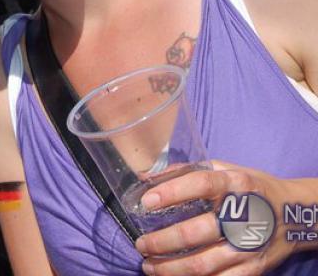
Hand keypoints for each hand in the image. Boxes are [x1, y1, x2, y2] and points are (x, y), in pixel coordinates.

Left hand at [135, 161, 297, 274]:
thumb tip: (145, 177)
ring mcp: (247, 246)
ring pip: (203, 264)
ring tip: (149, 266)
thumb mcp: (223, 168)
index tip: (146, 202)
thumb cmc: (249, 187)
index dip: (171, 192)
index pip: (201, 185)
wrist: (293, 213)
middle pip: (195, 232)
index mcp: (234, 184)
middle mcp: (242, 215)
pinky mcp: (253, 268)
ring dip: (170, 268)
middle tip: (141, 244)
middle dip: (161, 241)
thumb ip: (185, 171)